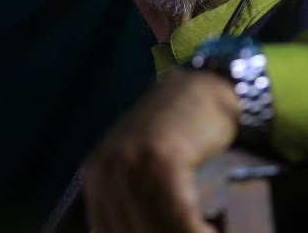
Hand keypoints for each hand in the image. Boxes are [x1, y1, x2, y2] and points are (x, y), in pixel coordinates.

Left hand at [83, 69, 240, 232]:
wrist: (201, 89)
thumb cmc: (176, 132)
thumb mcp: (138, 163)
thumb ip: (129, 197)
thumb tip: (135, 228)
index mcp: (94, 176)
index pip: (108, 231)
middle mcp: (106, 170)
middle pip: (132, 230)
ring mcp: (133, 163)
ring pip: (156, 227)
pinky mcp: (163, 160)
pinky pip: (180, 216)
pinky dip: (197, 231)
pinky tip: (212, 231)